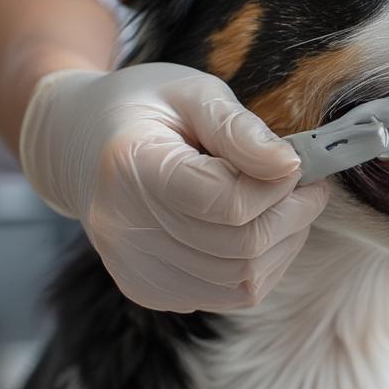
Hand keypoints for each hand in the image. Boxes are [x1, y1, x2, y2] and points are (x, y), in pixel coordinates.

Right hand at [19, 63, 327, 311]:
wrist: (79, 146)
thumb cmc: (144, 109)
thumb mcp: (193, 92)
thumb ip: (239, 129)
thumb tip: (290, 166)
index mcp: (129, 170)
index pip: (226, 203)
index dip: (277, 185)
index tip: (297, 161)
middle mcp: (125, 231)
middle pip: (241, 246)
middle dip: (293, 214)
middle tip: (309, 184)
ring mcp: (136, 270)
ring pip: (244, 280)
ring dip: (285, 242)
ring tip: (287, 203)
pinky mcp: (152, 292)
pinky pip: (233, 295)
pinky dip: (265, 264)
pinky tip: (262, 228)